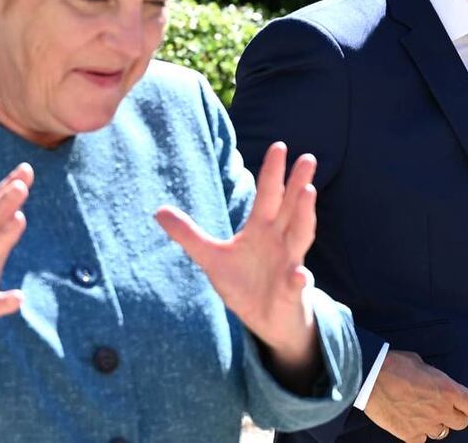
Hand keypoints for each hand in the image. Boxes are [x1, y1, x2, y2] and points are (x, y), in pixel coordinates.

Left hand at [154, 142, 319, 388]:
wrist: (267, 320)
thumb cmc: (244, 283)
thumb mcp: (211, 258)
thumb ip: (188, 235)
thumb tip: (158, 210)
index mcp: (261, 229)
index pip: (269, 196)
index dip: (272, 173)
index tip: (280, 146)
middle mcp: (280, 241)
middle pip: (291, 208)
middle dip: (298, 184)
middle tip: (307, 158)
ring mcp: (289, 264)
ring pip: (300, 236)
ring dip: (305, 215)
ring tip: (309, 192)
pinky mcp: (291, 292)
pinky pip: (296, 284)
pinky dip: (298, 279)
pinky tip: (299, 274)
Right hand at [365, 350, 467, 441]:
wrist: (368, 377)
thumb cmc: (392, 364)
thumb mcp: (419, 362)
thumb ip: (431, 376)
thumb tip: (430, 380)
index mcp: (447, 389)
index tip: (463, 401)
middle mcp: (440, 410)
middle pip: (461, 423)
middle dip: (452, 415)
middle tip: (439, 407)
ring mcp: (425, 424)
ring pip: (441, 433)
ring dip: (433, 424)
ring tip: (420, 413)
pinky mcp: (408, 434)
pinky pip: (420, 440)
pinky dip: (415, 433)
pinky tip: (407, 421)